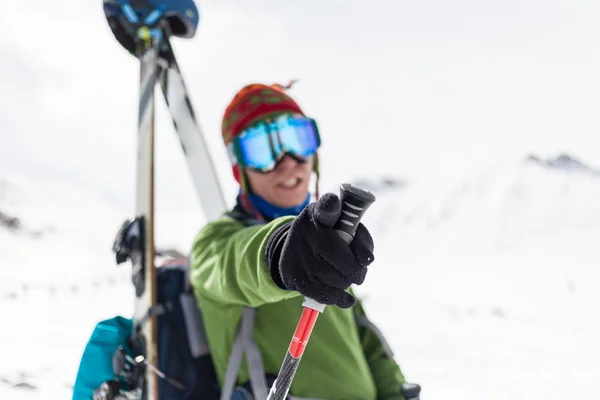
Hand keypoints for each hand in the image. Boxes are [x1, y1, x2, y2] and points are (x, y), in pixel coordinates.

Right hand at [266, 193, 374, 307]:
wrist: (293, 249)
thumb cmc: (330, 236)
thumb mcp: (345, 227)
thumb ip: (362, 239)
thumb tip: (367, 260)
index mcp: (320, 212)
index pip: (326, 206)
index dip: (331, 205)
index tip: (334, 202)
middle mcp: (306, 230)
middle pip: (340, 256)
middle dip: (356, 270)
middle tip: (358, 271)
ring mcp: (298, 254)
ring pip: (336, 279)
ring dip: (347, 282)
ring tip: (344, 277)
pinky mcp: (293, 276)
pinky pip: (324, 294)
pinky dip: (340, 298)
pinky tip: (346, 298)